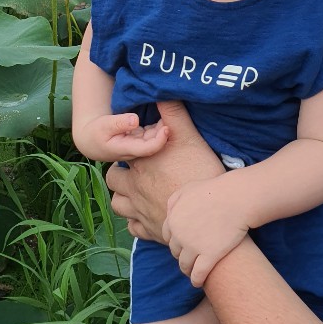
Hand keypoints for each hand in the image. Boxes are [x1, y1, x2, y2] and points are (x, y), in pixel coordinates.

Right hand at [92, 114, 168, 162]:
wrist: (92, 140)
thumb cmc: (97, 132)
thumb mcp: (104, 125)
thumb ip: (119, 123)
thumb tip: (135, 119)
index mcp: (128, 149)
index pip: (148, 148)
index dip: (160, 140)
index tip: (167, 128)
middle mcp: (137, 149)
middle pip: (156, 142)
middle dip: (165, 130)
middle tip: (172, 114)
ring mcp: (140, 143)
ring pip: (156, 136)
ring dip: (163, 125)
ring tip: (170, 109)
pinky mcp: (141, 137)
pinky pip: (154, 131)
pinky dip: (159, 123)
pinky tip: (164, 112)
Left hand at [105, 100, 224, 241]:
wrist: (210, 216)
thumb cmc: (200, 174)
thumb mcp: (189, 137)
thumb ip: (173, 113)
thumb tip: (161, 90)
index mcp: (141, 163)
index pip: (120, 153)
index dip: (127, 150)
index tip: (138, 149)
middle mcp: (135, 187)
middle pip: (113, 179)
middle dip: (120, 174)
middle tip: (137, 171)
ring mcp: (140, 212)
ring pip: (118, 204)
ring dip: (124, 198)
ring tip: (138, 192)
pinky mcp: (149, 233)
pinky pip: (133, 227)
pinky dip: (136, 222)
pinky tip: (148, 215)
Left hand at [163, 176, 249, 286]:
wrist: (236, 198)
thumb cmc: (214, 191)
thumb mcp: (188, 189)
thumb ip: (174, 201)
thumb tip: (169, 214)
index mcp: (173, 219)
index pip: (168, 238)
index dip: (176, 242)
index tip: (183, 245)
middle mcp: (180, 235)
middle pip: (176, 252)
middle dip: (182, 254)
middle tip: (191, 257)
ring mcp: (194, 247)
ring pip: (185, 265)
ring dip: (188, 269)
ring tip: (194, 272)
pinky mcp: (210, 256)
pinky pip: (198, 275)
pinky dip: (196, 280)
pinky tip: (199, 282)